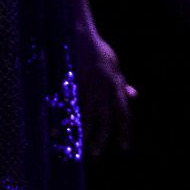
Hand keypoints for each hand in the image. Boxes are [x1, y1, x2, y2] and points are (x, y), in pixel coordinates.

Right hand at [73, 19, 135, 154]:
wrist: (81, 35)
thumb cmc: (99, 51)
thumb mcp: (116, 67)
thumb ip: (123, 84)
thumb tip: (134, 96)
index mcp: (115, 86)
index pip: (123, 114)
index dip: (123, 131)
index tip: (124, 148)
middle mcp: (103, 89)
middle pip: (104, 119)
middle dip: (101, 138)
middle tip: (96, 154)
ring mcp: (86, 87)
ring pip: (85, 116)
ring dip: (82, 134)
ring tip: (78, 148)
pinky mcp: (71, 84)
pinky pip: (66, 107)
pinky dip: (61, 120)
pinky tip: (55, 131)